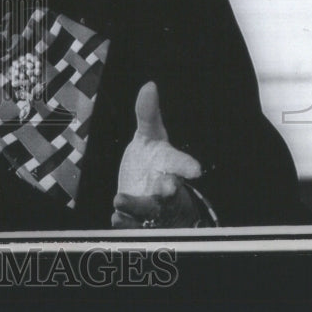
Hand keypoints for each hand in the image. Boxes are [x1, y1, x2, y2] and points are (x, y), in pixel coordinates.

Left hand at [112, 81, 202, 228]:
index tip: (196, 169)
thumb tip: (149, 85)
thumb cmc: (153, 159)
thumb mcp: (149, 135)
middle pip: (170, 193)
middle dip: (168, 192)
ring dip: (137, 208)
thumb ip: (147, 114)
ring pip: (150, 212)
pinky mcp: (139, 222)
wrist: (148, 188)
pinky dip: (124, 222)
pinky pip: (133, 225)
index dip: (187, 166)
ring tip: (120, 201)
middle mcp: (166, 189)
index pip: (181, 164)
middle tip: (167, 187)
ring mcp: (154, 208)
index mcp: (170, 166)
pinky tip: (115, 218)